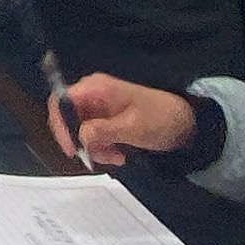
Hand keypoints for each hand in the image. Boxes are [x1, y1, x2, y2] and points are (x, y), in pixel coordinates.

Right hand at [54, 74, 196, 168]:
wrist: (185, 123)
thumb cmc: (161, 118)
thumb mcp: (132, 127)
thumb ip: (103, 131)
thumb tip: (79, 136)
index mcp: (97, 88)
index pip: (61, 101)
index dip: (59, 124)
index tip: (70, 147)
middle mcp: (93, 95)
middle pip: (67, 118)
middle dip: (80, 140)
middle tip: (96, 156)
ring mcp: (98, 108)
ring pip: (78, 131)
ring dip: (94, 148)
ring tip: (116, 156)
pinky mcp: (105, 121)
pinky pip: (91, 137)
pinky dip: (101, 149)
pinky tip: (118, 154)